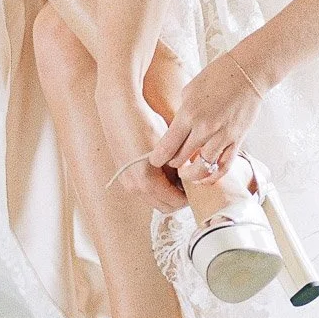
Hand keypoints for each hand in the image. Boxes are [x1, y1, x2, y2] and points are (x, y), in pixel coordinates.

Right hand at [97, 87, 188, 213]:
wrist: (119, 110)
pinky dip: (157, 188)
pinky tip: (165, 172)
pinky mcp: (124, 177)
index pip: (176, 202)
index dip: (191, 197)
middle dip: (180, 199)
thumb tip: (191, 181)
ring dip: (168, 194)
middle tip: (191, 183)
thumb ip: (180, 170)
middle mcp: (135, 188)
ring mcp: (127, 184)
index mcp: (147, 182)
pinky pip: (145, 192)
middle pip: (165, 207)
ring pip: (155, 200)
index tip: (199, 186)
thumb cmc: (146, 124)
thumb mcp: (170, 148)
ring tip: (178, 176)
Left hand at [148, 52, 262, 183]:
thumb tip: (175, 133)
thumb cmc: (217, 77)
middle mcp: (205, 128)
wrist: (248, 73)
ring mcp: (223, 136)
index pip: (167, 146)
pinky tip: (205, 177)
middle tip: (169, 164)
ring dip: (191, 175)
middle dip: (172, 164)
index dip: (158, 158)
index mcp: (189, 114)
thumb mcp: (189, 91)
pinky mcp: (237, 140)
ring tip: (186, 174)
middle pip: (181, 159)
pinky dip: (213, 176)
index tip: (155, 161)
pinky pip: (224, 166)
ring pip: (203, 168)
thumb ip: (181, 115)